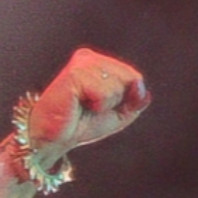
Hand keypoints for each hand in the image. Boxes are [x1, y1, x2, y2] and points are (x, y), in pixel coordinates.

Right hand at [18, 48, 150, 159]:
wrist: (52, 139)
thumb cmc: (79, 125)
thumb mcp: (115, 115)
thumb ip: (134, 103)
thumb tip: (144, 93)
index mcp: (97, 62)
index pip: (133, 76)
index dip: (126, 98)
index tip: (99, 108)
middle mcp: (88, 57)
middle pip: (130, 78)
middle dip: (115, 101)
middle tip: (89, 108)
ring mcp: (81, 63)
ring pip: (119, 85)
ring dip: (105, 105)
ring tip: (82, 106)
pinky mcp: (75, 74)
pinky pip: (105, 92)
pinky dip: (98, 106)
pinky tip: (78, 105)